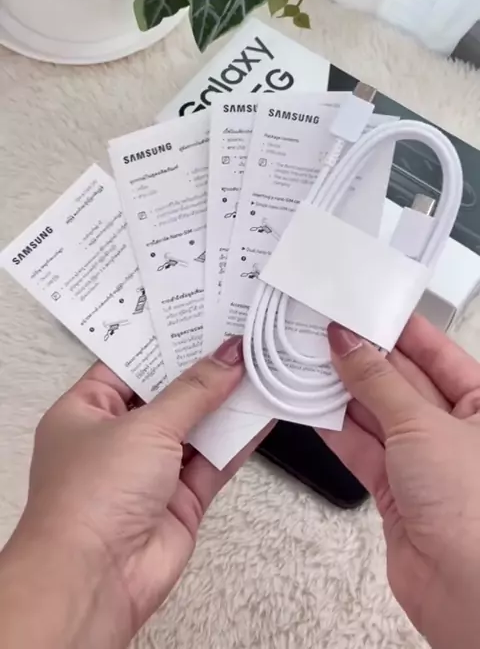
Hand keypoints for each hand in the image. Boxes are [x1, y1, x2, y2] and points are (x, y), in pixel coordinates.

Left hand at [0, 337, 267, 648]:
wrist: (96, 579)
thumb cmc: (90, 498)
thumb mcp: (143, 426)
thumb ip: (193, 391)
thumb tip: (228, 356)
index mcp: (86, 411)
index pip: (130, 362)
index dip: (167, 339)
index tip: (202, 315)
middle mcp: (116, 438)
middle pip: (168, 393)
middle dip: (203, 369)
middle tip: (239, 334)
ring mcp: (149, 470)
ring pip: (196, 426)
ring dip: (227, 402)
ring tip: (262, 363)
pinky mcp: (180, 498)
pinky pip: (214, 460)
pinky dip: (239, 438)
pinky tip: (264, 411)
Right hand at [319, 315, 479, 648]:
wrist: (465, 592)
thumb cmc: (474, 507)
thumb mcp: (422, 424)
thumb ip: (377, 381)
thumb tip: (348, 343)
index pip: (436, 352)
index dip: (398, 329)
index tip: (360, 309)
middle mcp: (456, 429)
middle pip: (402, 380)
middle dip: (362, 359)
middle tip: (322, 333)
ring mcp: (424, 461)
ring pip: (377, 414)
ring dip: (342, 392)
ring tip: (307, 363)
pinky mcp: (396, 491)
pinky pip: (362, 449)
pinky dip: (336, 429)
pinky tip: (310, 406)